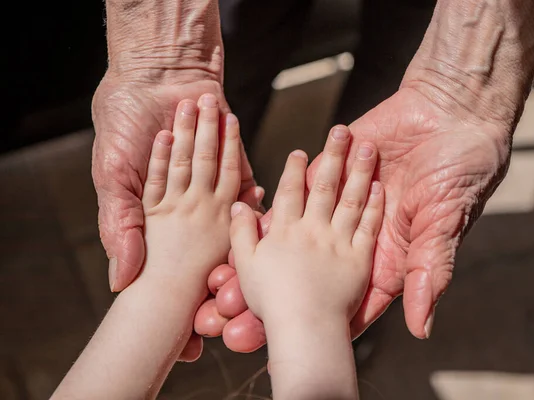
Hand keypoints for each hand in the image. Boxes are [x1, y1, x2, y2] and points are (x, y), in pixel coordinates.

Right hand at [92, 78, 260, 360]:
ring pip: (231, 223)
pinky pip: (246, 183)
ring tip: (258, 278)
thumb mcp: (111, 173)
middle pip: (210, 250)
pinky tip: (272, 219)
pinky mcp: (234, 159)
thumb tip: (121, 279)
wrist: (155, 70)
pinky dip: (257, 203)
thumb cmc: (125, 119)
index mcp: (158, 213)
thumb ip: (121, 224)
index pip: (174, 264)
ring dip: (243, 248)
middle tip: (242, 317)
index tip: (199, 333)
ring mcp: (213, 182)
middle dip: (224, 283)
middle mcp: (189, 204)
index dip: (184, 299)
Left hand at [202, 83, 509, 349]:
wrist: (449, 114)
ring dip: (257, 260)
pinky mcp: (325, 175)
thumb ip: (428, 272)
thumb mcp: (446, 224)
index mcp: (383, 261)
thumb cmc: (459, 173)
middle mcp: (353, 240)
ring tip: (218, 281)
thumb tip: (420, 328)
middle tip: (225, 321)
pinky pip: (292, 196)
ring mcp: (336, 209)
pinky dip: (267, 208)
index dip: (311, 328)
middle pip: (308, 281)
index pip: (343, 306)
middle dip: (270, 301)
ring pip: (293, 241)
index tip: (274, 345)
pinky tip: (234, 226)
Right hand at [229, 129, 383, 323]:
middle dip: (332, 156)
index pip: (291, 192)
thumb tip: (238, 206)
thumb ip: (241, 233)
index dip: (294, 170)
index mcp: (285, 231)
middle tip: (340, 131)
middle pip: (323, 186)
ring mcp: (339, 242)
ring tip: (367, 147)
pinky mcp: (361, 258)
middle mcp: (313, 230)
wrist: (306, 330)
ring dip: (359, 171)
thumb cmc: (271, 303)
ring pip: (350, 199)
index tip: (300, 151)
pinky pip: (369, 226)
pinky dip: (375, 206)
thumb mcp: (246, 266)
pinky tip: (380, 187)